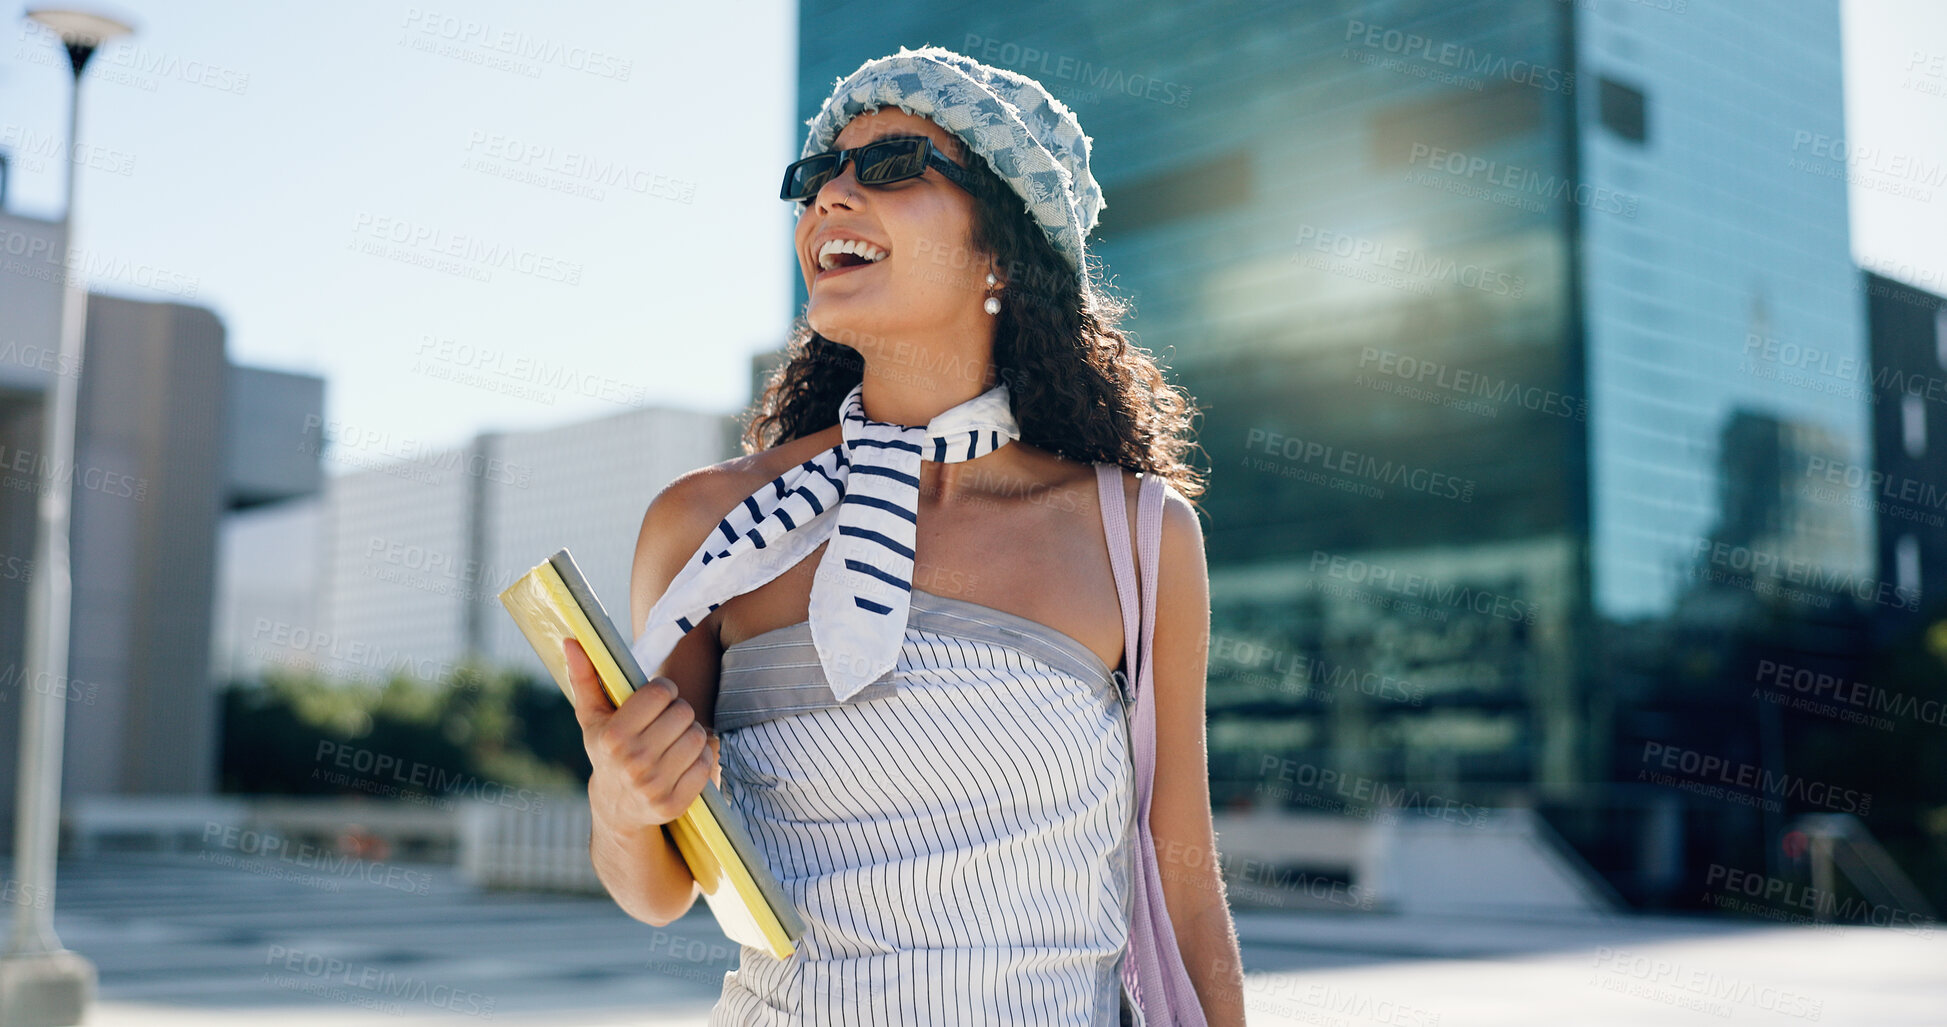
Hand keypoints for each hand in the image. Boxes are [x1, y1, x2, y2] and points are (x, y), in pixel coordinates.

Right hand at [563, 637, 719, 830]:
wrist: (617, 808)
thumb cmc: (607, 750)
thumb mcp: (593, 717)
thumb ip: (585, 677)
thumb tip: (572, 641)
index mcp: (612, 736)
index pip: (661, 692)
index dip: (663, 690)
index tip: (657, 698)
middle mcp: (633, 762)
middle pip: (683, 712)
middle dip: (678, 711)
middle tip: (667, 721)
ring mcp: (654, 786)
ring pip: (697, 736)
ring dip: (692, 733)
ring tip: (676, 739)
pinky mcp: (674, 804)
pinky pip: (706, 763)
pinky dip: (702, 757)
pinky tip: (684, 760)